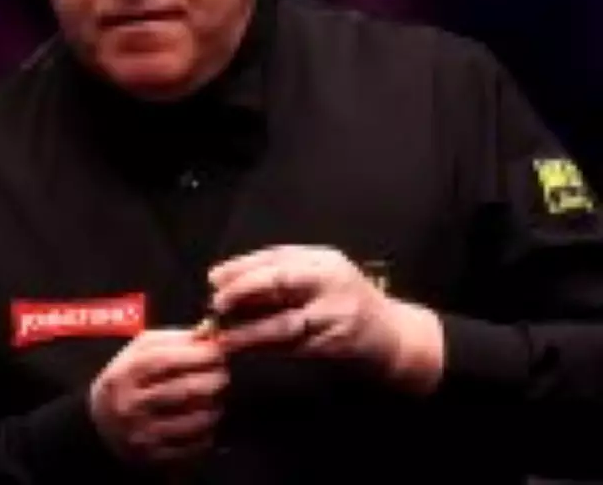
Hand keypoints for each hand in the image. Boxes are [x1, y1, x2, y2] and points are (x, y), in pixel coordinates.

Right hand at [88, 328, 227, 464]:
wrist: (100, 417)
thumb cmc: (129, 374)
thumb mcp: (143, 347)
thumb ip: (177, 338)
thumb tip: (210, 332)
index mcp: (128, 371)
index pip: (167, 361)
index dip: (198, 354)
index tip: (218, 350)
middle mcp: (132, 404)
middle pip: (184, 390)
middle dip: (213, 379)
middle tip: (223, 373)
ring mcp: (142, 433)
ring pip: (193, 420)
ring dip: (214, 406)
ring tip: (215, 396)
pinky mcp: (153, 456)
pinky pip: (193, 446)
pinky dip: (207, 432)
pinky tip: (205, 420)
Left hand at [208, 245, 442, 391]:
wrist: (393, 335)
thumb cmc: (347, 301)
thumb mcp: (321, 276)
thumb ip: (283, 275)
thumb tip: (229, 281)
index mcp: (323, 259)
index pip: (276, 257)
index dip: (242, 266)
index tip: (215, 277)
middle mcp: (330, 281)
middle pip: (279, 280)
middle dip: (243, 290)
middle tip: (217, 303)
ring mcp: (335, 314)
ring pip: (283, 321)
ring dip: (249, 330)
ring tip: (223, 336)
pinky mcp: (336, 344)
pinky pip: (293, 347)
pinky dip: (266, 349)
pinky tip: (247, 350)